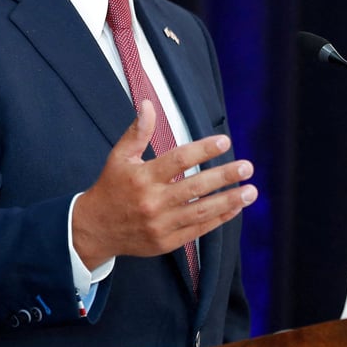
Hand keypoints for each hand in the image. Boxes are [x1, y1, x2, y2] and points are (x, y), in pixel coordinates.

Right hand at [72, 100, 256, 269]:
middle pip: (195, 187)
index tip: (224, 141)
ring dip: (229, 201)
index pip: (178, 160)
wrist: (95, 229)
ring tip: (251, 191)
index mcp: (142, 177)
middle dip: (224, 176)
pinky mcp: (166, 242)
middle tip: (247, 167)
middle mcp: (153, 201)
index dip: (203, 150)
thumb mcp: (119, 157)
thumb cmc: (111, 187)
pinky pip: (198, 230)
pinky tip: (235, 208)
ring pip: (201, 211)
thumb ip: (137, 132)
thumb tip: (148, 104)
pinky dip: (219, 219)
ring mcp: (161, 224)